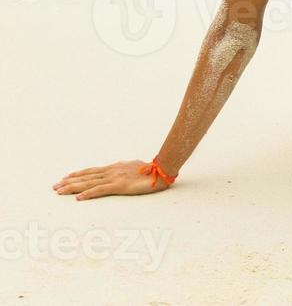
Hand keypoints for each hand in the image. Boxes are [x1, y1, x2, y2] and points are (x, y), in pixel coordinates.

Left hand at [53, 160, 171, 199]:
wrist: (164, 170)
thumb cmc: (153, 171)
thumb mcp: (136, 169)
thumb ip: (127, 171)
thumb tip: (124, 173)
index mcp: (116, 167)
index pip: (92, 171)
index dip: (79, 174)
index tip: (67, 177)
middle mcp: (112, 171)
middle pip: (86, 176)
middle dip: (69, 181)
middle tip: (55, 186)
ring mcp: (115, 177)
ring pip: (89, 182)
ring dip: (72, 187)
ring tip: (59, 191)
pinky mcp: (119, 185)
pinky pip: (100, 190)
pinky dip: (88, 193)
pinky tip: (78, 198)